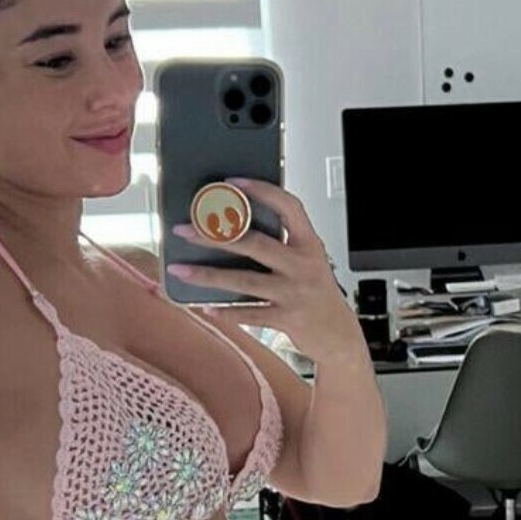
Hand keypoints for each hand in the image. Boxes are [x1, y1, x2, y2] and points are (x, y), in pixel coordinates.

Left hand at [168, 178, 365, 364]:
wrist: (340, 336)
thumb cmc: (319, 295)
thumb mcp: (310, 262)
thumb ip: (283, 244)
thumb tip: (235, 228)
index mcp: (309, 244)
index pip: (288, 207)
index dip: (261, 191)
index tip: (233, 183)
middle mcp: (302, 266)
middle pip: (254, 243)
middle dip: (215, 235)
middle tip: (186, 230)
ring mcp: (294, 293)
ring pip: (244, 281)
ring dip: (208, 276)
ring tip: (180, 270)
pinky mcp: (286, 319)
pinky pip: (249, 314)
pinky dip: (225, 312)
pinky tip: (205, 306)